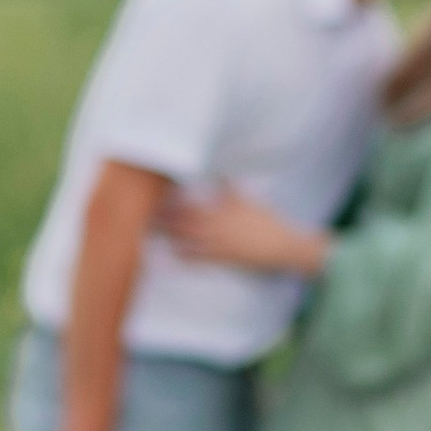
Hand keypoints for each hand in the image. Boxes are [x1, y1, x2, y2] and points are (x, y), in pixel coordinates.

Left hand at [159, 185, 328, 276]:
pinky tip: (174, 254)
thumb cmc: (265, 221)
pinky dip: (186, 257)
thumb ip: (229, 187)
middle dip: (166, 220)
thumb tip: (219, 171)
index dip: (172, 203)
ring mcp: (220, 244)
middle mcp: (219, 226)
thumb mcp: (247, 199)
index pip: (192, 204)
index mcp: (223, 209)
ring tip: (154, 233)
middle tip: (147, 217)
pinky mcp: (224, 259)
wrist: (282, 245)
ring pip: (189, 240)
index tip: (156, 200)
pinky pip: (201, 259)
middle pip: (185, 222)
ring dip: (172, 237)